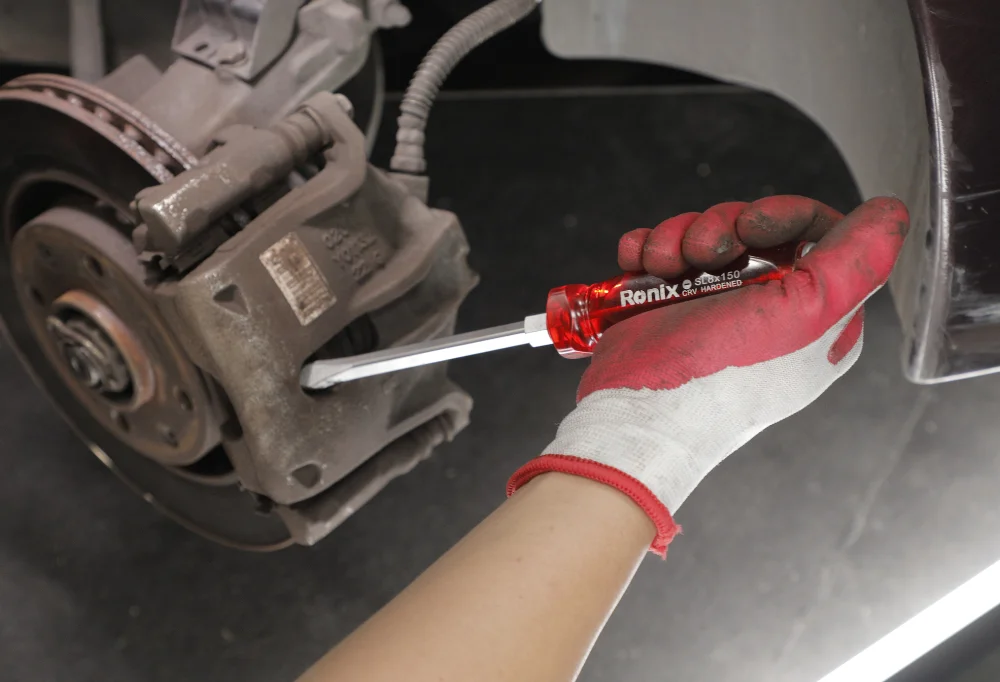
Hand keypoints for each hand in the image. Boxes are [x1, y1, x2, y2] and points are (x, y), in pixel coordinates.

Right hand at [508, 196, 909, 554]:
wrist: (632, 415)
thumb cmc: (717, 383)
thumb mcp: (802, 317)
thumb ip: (856, 263)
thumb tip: (890, 214)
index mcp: (816, 318)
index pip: (818, 235)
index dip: (783, 217)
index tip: (753, 226)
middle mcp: (767, 312)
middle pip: (755, 229)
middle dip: (719, 227)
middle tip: (701, 254)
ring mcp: (713, 309)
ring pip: (704, 235)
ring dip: (674, 238)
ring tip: (660, 266)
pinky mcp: (667, 307)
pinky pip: (662, 253)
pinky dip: (646, 250)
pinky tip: (636, 265)